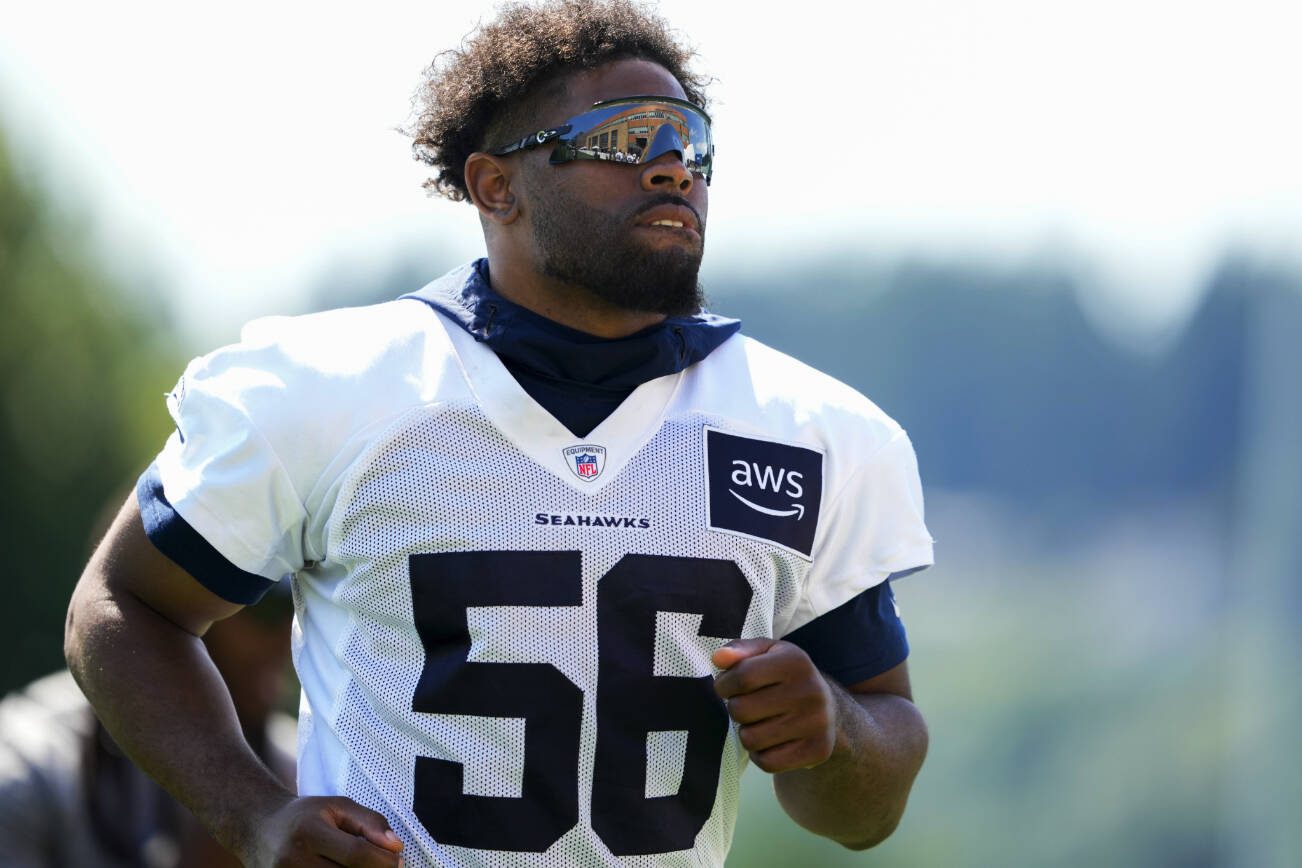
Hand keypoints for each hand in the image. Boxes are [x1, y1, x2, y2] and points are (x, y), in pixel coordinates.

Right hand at [244, 796, 403, 866]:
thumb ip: (370, 822)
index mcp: (309, 832)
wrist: (259, 829)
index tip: (398, 860)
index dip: (383, 861)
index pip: (355, 854)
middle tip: (385, 867)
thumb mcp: (338, 806)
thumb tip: (396, 847)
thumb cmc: (305, 816)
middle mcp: (294, 861)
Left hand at [712, 638, 839, 773]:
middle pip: (741, 710)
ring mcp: (816, 723)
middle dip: (736, 709)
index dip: (724, 685)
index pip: (742, 676)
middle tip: (747, 706)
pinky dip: (760, 755)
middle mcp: (809, 691)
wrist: (829, 711)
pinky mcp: (817, 750)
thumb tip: (718, 658)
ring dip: (747, 733)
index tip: (726, 688)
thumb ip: (740, 650)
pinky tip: (769, 742)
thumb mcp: (767, 654)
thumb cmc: (786, 678)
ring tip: (759, 723)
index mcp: (795, 661)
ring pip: (751, 739)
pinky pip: (767, 762)